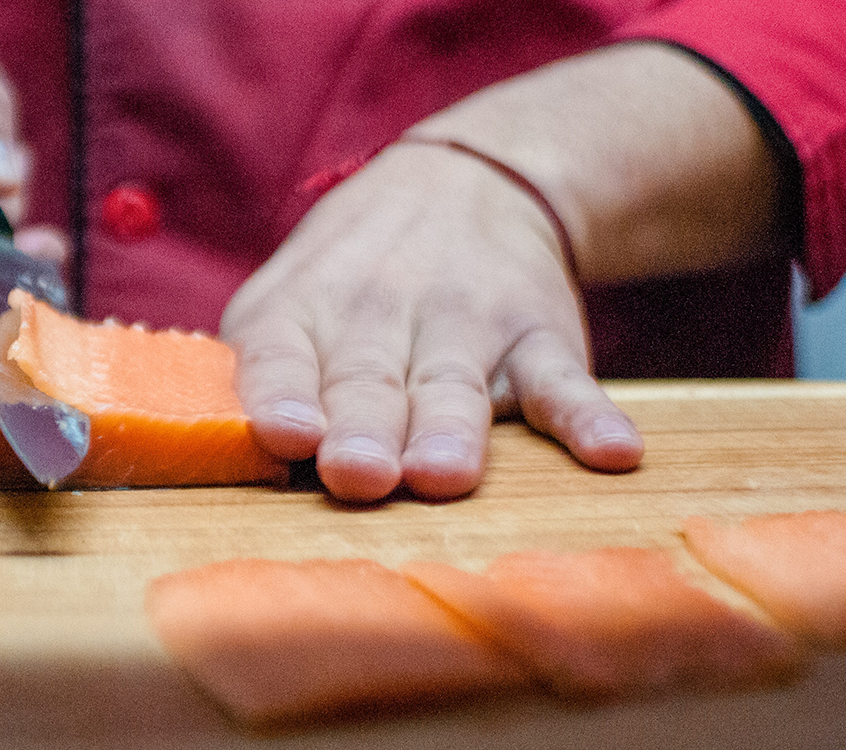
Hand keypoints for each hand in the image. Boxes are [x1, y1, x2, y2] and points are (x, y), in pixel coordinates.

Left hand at [221, 141, 643, 502]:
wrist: (467, 180)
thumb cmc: (349, 274)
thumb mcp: (286, 301)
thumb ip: (263, 380)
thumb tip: (232, 466)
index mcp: (306, 313)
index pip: (282, 359)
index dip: (281, 396)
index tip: (285, 433)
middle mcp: (382, 317)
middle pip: (367, 384)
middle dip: (360, 431)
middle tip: (356, 474)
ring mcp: (466, 327)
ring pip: (454, 385)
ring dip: (448, 430)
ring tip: (442, 473)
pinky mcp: (538, 338)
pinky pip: (563, 382)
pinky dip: (588, 417)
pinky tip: (613, 452)